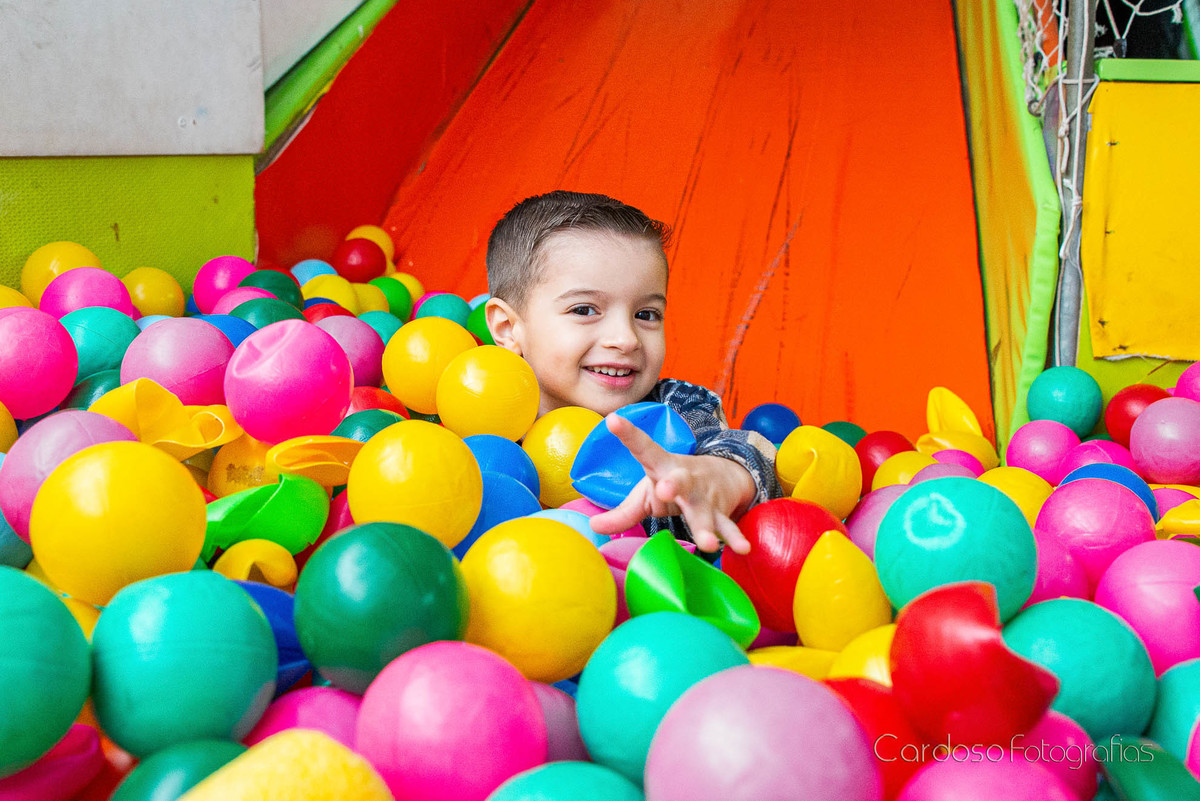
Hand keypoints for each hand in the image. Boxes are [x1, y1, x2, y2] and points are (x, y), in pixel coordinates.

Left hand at [589, 414, 755, 553]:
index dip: (628, 434)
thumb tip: (593, 526)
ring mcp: (704, 496)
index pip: (643, 448)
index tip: (613, 420)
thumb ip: (622, 513)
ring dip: (705, 527)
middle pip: (678, 480)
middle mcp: (684, 478)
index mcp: (661, 466)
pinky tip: (742, 549)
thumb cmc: (674, 484)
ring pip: (703, 511)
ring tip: (707, 544)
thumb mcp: (646, 495)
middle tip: (664, 489)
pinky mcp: (720, 512)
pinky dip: (734, 538)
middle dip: (673, 486)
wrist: (724, 476)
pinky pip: (726, 527)